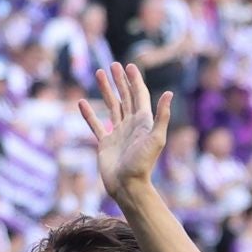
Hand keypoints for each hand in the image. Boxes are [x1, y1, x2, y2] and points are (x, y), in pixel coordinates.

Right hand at [78, 57, 167, 197]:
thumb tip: (169, 93)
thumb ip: (162, 116)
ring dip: (106, 90)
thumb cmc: (143, 164)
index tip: (129, 66)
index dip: (135, 80)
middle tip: (113, 65)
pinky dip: (89, 113)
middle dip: (120, 81)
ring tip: (99, 74)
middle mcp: (131, 125)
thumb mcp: (156, 138)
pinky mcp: (105, 143)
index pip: (139, 95)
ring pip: (111, 106)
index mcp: (143, 122)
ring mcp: (117, 133)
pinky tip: (82, 102)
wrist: (128, 186)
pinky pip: (95, 124)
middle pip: (125, 97)